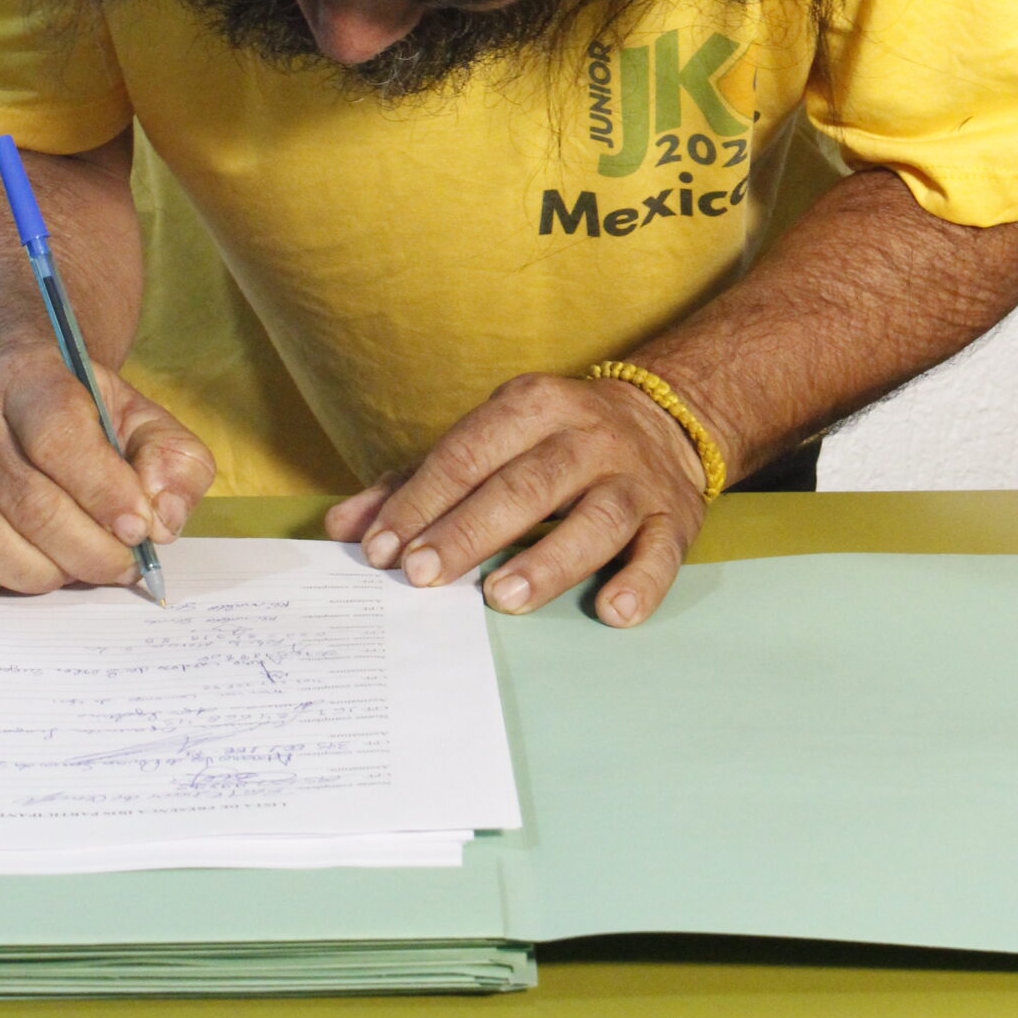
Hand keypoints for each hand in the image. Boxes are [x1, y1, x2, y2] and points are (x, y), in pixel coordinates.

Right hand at [0, 347, 215, 602]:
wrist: (21, 402)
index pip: (57, 434)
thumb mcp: (146, 423)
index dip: (103, 489)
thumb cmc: (88, 420)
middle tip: (123, 564)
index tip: (140, 528)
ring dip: (41, 572)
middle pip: (25, 499)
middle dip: (87, 548)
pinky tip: (19, 575)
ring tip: (78, 568)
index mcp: (29, 379)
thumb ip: (173, 463)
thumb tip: (162, 519)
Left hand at [324, 372, 709, 628]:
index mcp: (533, 405)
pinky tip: (613, 611)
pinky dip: (641, 583)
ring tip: (502, 597)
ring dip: (549, 558)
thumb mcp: (487, 439)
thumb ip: (416, 481)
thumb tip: (344, 528)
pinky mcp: (673, 519)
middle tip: (424, 575)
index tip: (381, 550)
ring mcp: (633, 479)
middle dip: (470, 531)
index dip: (421, 502)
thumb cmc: (551, 440)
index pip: (467, 454)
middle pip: (525, 484)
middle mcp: (586, 436)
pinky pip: (661, 553)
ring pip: (595, 517)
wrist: (664, 418)